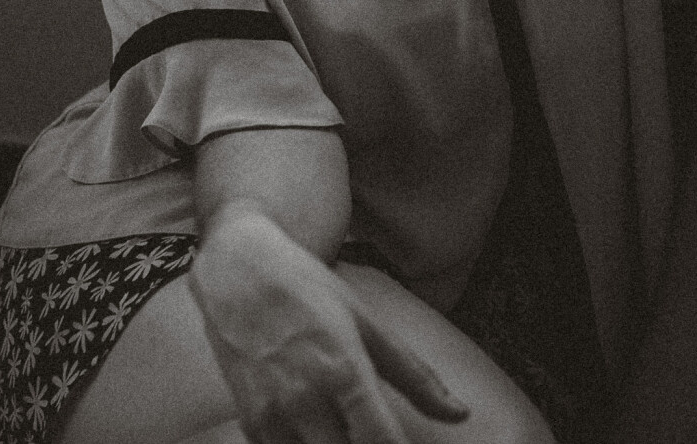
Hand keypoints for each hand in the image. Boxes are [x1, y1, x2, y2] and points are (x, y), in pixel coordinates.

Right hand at [187, 203, 469, 442]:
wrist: (236, 270)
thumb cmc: (307, 288)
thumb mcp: (367, 320)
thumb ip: (414, 374)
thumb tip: (460, 414)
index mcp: (344, 371)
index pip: (382, 443)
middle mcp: (306, 401)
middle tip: (379, 433)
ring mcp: (272, 418)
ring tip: (351, 427)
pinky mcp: (250, 425)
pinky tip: (322, 430)